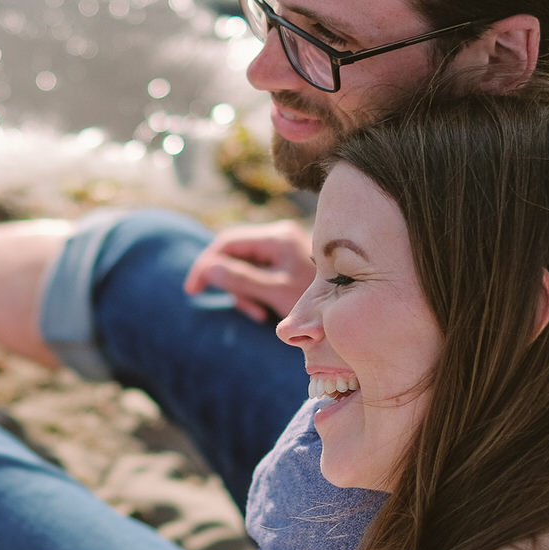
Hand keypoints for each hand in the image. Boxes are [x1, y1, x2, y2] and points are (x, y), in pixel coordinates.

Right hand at [182, 220, 313, 321]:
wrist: (355, 308)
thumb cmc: (320, 302)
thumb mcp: (276, 293)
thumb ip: (241, 279)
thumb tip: (209, 268)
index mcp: (277, 237)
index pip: (227, 241)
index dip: (206, 264)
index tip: (193, 289)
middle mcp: (281, 237)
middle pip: (235, 253)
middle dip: (228, 280)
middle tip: (238, 308)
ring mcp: (286, 249)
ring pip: (246, 266)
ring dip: (243, 290)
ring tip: (257, 313)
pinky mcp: (290, 264)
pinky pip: (260, 273)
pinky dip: (255, 291)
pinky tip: (264, 310)